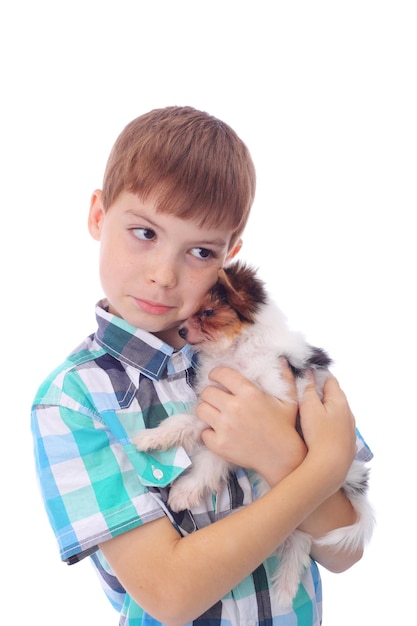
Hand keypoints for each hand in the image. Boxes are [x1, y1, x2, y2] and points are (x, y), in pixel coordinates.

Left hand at [196, 363, 306, 484]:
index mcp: (249, 393)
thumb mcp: (289, 399)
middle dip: (211, 392)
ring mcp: (225, 427)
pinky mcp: (219, 444)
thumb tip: (280, 358)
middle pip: (207, 392)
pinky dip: (209, 431)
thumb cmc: (285, 426)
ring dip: (207, 409)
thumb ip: (284, 376)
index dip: (216, 373)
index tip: (216, 377)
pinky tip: (220, 431)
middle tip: (217, 397)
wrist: (282, 458)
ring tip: (216, 412)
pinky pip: (203, 432)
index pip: (221, 374)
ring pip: (201, 409)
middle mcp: (234, 408)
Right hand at [299, 372, 356, 484]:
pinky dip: (329, 424)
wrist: (330, 468)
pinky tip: (319, 431)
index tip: (304, 374)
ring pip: (336, 413)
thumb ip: (308, 388)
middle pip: (334, 396)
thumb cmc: (318, 436)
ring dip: (325, 409)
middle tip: (303, 391)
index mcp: (340, 401)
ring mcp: (349, 429)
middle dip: (320, 391)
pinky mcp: (347, 444)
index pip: (330, 379)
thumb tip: (308, 371)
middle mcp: (348, 413)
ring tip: (309, 411)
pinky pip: (337, 428)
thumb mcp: (309, 407)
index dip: (317, 375)